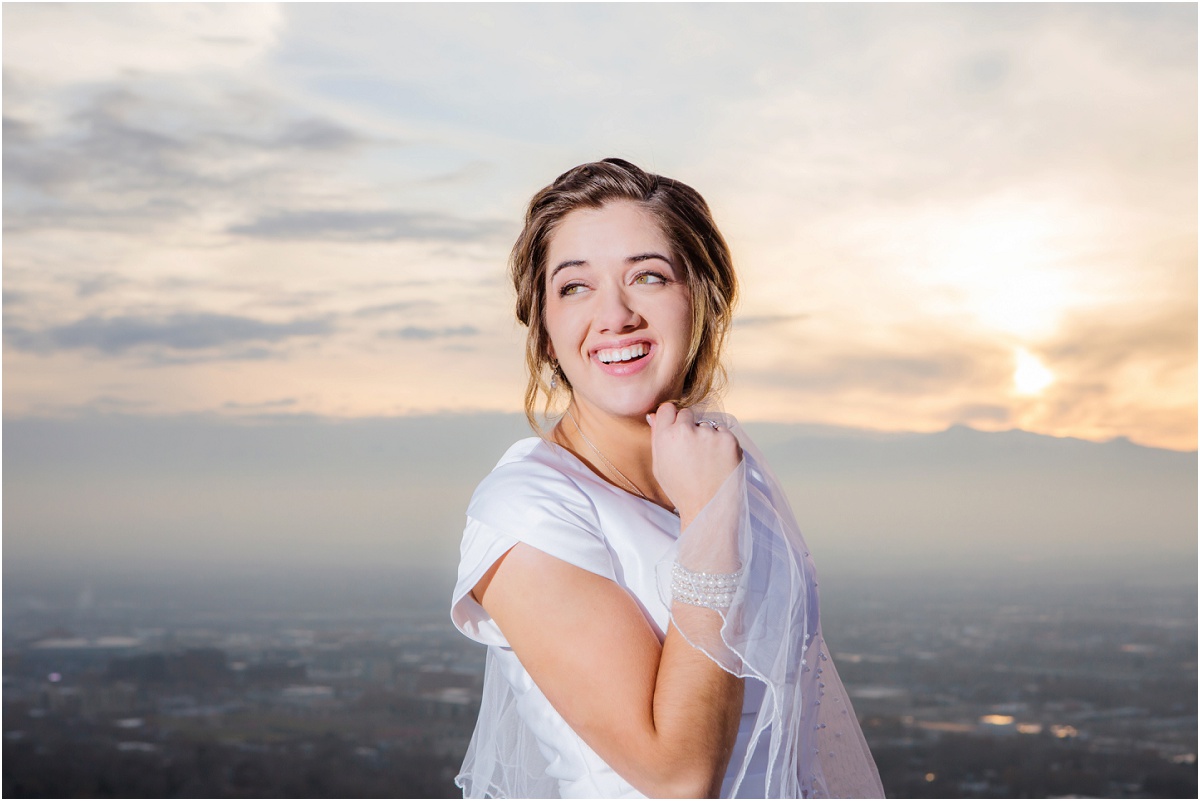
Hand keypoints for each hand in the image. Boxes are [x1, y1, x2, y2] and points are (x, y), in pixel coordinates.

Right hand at [646, 403, 740, 523]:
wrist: (708, 508)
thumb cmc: (682, 490)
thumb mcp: (660, 466)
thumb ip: (656, 438)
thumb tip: (654, 415)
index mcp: (666, 437)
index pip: (668, 408)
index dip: (673, 419)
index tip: (678, 429)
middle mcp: (686, 431)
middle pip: (687, 414)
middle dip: (690, 427)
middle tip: (694, 451)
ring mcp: (709, 433)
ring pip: (707, 425)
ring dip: (708, 437)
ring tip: (708, 462)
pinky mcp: (728, 439)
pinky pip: (724, 434)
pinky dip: (723, 445)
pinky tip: (719, 463)